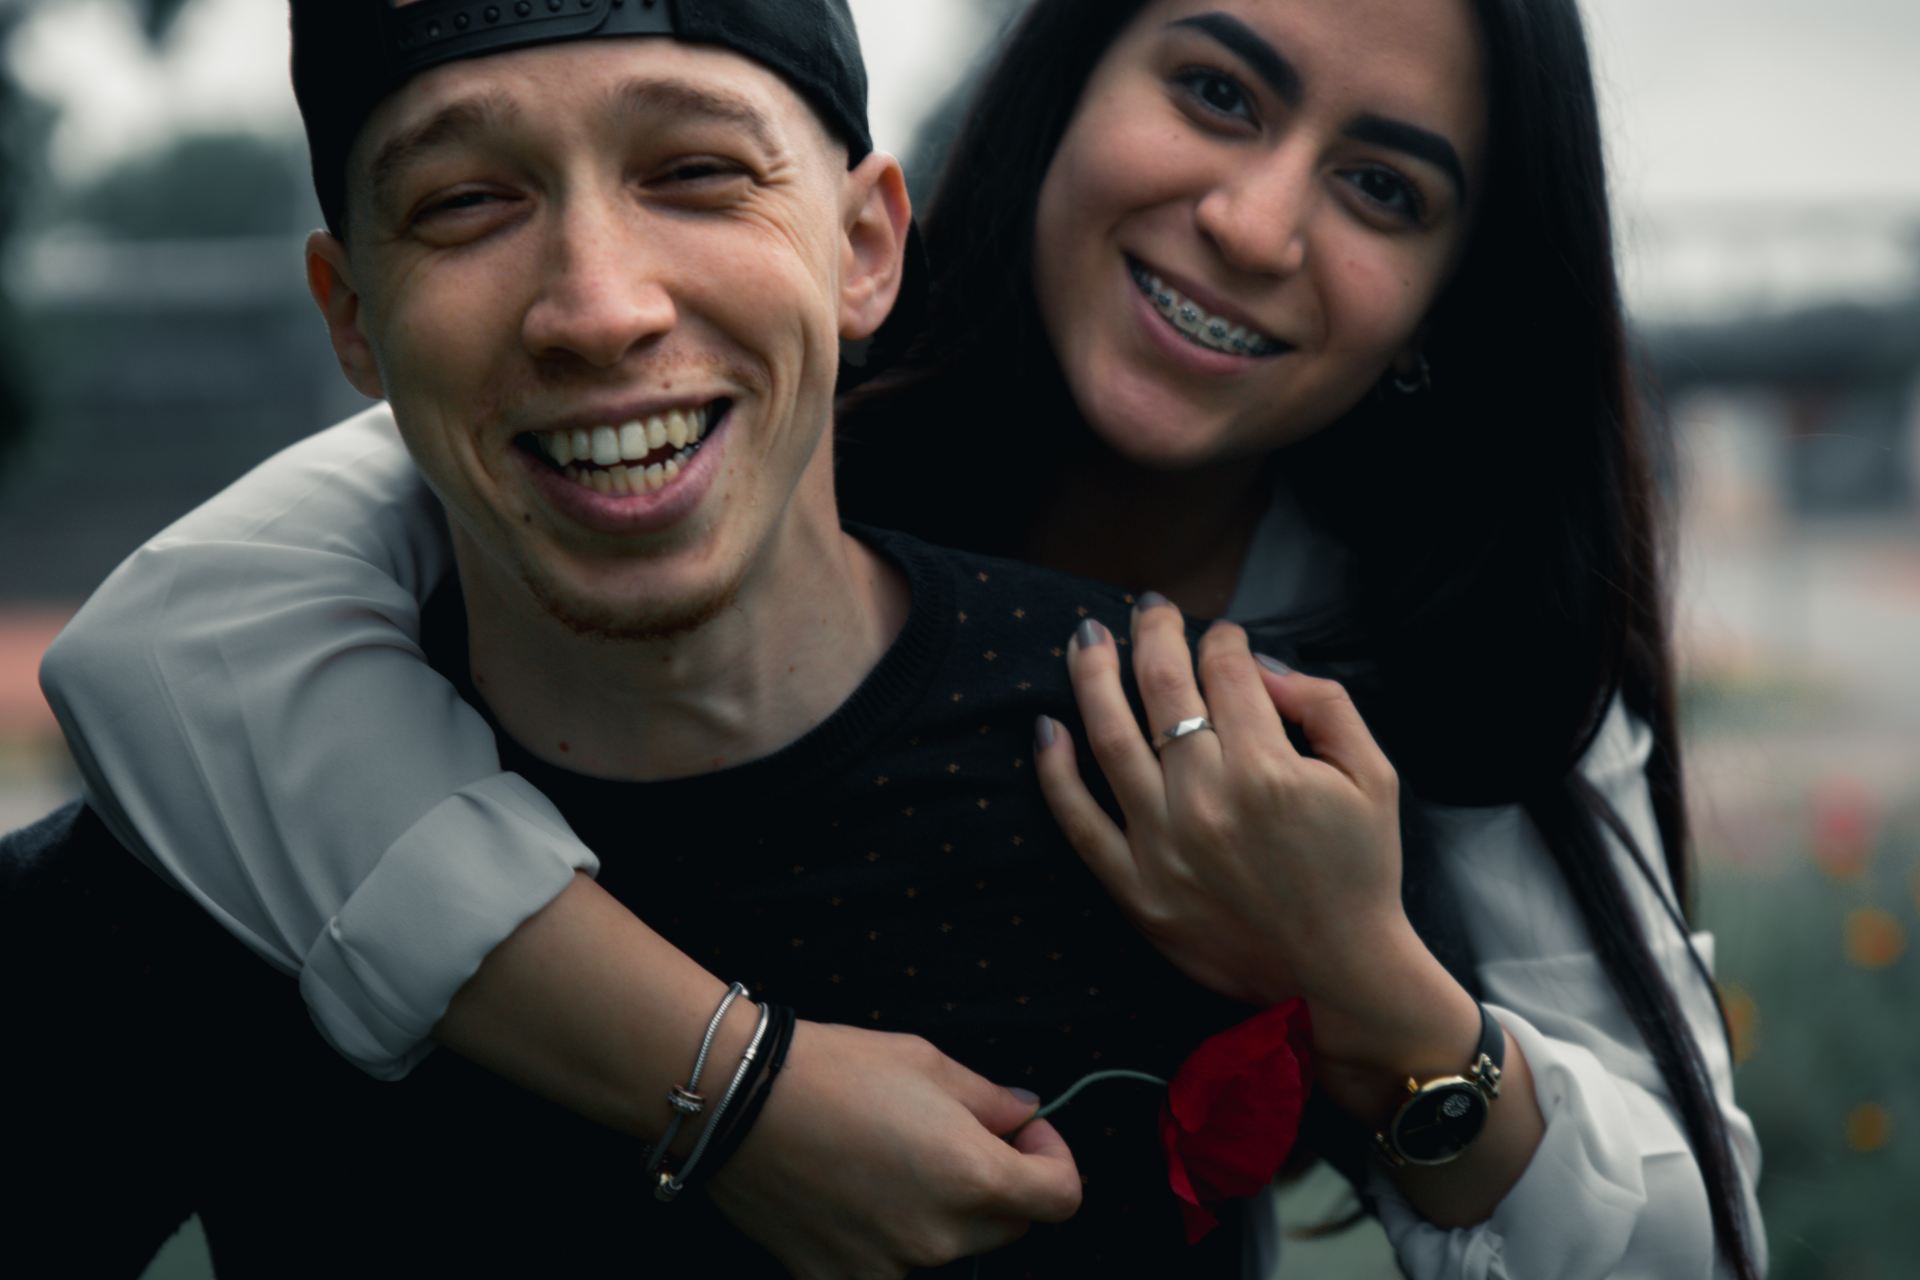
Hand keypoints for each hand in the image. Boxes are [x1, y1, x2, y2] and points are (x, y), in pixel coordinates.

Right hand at [707, 1020, 1082, 1279]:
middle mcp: (938, 1236)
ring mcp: (888, 1267)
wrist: (735, 1100)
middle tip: (958, 1134)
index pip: (1061, 1198)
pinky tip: (852, 1188)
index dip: (1054, 1157)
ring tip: (890, 1155)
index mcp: (972, 1177)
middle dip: (1001, 1184)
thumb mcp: (927, 1062)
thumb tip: (1025, 1114)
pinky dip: (885, 1233)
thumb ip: (990, 1100)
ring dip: (940, 1209)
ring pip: (947, 1246)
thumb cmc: (834, 1068)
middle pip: (1009, 1226)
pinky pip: (888, 1263)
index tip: (1025, 1132)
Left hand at [1032, 599, 1407, 1008]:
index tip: (1221, 633)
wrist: (1339, 976)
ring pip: (1109, 738)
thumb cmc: (1360, 871)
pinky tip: (1047, 726)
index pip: (1225, 671)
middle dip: (1152, 633)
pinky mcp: (1135, 889)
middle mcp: (1206, 800)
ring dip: (1092, 676)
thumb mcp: (1374, 775)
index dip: (1222, 638)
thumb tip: (1259, 667)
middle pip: (1162, 687)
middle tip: (1148, 607)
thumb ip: (1325, 704)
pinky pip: (1078, 822)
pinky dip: (1055, 771)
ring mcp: (1162, 845)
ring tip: (1086, 637)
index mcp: (1267, 768)